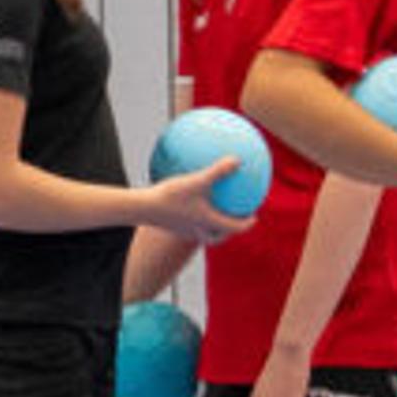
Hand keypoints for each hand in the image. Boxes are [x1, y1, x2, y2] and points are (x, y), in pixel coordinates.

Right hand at [133, 163, 256, 246]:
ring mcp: (182, 229)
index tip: (254, 218)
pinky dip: (192, 213)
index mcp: (207, 223)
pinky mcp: (169, 224)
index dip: (246, 224)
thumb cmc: (170, 196)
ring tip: (213, 211)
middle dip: (228, 230)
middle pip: (217, 237)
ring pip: (201, 232)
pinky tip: (186, 196)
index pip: (233, 228)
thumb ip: (218, 171)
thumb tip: (238, 160)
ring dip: (210, 225)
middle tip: (236, 220)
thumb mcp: (197, 181)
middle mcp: (196, 230)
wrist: (141, 209)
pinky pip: (186, 221)